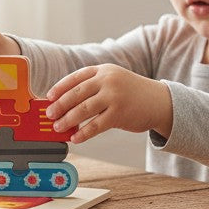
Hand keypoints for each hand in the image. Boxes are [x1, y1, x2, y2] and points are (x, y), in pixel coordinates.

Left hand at [45, 65, 172, 143]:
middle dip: (60, 105)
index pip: (76, 77)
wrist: (159, 101)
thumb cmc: (132, 93)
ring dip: (68, 120)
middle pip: (76, 93)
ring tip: (58, 127)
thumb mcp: (115, 80)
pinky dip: (83, 133)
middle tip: (50, 115)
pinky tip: (76, 138)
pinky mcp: (119, 114)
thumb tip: (66, 103)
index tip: (49, 97)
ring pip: (83, 109)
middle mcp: (108, 81)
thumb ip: (94, 86)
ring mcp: (114, 97)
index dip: (60, 87)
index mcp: (104, 70)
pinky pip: (96, 125)